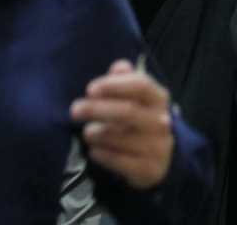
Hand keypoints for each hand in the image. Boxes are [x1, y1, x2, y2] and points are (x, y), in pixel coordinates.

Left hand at [69, 58, 174, 189]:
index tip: (90, 89)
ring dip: (97, 134)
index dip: (114, 85)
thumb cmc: (140, 119)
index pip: (140, 85)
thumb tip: (118, 67)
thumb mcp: (137, 97)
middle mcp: (161, 122)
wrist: (160, 157)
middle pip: (127, 111)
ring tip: (86, 132)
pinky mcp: (149, 170)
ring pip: (121, 138)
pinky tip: (94, 151)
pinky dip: (103, 155)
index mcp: (158, 98)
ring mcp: (158, 147)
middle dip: (97, 109)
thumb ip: (126, 79)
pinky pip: (119, 161)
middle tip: (75, 110)